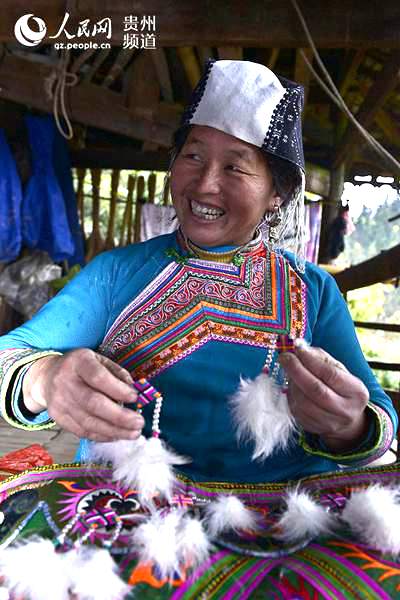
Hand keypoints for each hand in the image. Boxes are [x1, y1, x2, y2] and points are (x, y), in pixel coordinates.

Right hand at [22, 349, 143, 441]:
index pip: (98, 377)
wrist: (47, 376)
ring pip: (88, 422)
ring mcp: (60, 402)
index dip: (118, 390)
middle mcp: (66, 382)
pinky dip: (102, 436)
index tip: (135, 398)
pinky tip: (116, 436)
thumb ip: (117, 373)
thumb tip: (133, 390)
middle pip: (93, 403)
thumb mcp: (99, 360)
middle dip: (119, 417)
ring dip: (114, 431)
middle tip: (139, 423)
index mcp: (79, 362)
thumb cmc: (81, 368)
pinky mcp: (58, 418)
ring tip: (133, 433)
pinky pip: (82, 431)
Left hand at [278, 343, 369, 451]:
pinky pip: (296, 410)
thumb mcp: (339, 370)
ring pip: (303, 402)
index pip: (330, 374)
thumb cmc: (340, 387)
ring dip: (292, 383)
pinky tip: (293, 386)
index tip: (297, 348)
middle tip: (285, 357)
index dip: (311, 360)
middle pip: (316, 390)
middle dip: (296, 370)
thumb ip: (320, 357)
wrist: (345, 419)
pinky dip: (291, 395)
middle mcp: (345, 410)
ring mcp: (330, 423)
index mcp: (357, 392)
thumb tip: (299, 347)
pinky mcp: (313, 428)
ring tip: (290, 372)